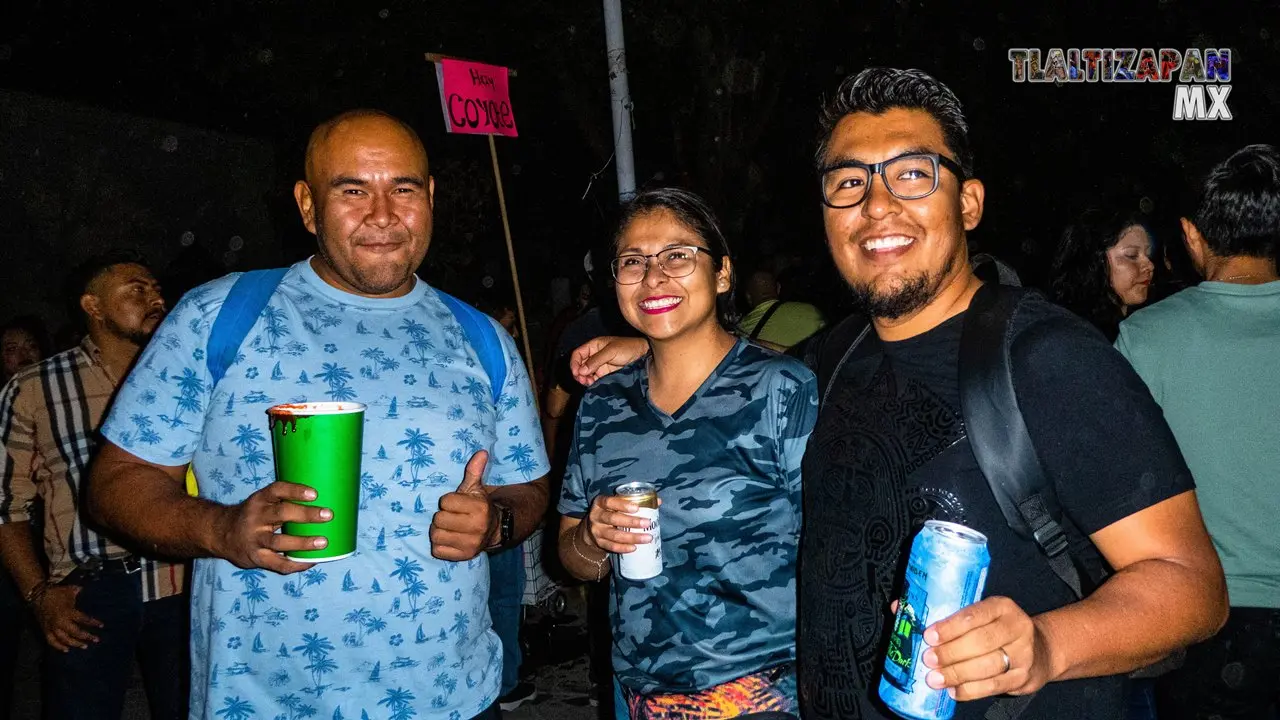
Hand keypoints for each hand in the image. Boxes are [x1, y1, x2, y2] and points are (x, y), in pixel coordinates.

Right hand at [33, 584, 102, 652]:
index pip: (84, 619)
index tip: (102, 626)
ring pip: (65, 639)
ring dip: (75, 644)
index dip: (94, 623)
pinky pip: (52, 641)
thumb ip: (79, 592)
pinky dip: (59, 646)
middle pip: (76, 632)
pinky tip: (66, 650)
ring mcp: (52, 627)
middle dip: (87, 636)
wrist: (37, 596)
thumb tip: (86, 589)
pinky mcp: (45, 630)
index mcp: (68, 612)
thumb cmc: (55, 593)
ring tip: (84, 646)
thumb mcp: (69, 591)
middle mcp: (61, 621)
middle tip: (96, 640)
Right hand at [215, 481, 329, 573]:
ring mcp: (255, 539)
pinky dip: (296, 564)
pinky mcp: (256, 558)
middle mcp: (256, 517)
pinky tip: (312, 561)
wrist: (220, 533)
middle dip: (306, 515)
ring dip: (303, 543)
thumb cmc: (252, 515)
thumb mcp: (261, 502)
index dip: (295, 490)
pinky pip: (278, 564)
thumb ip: (283, 501)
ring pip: (279, 541)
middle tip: (328, 515)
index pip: (277, 490)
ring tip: (323, 542)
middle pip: (281, 514)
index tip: (315, 494)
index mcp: (260, 500)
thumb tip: (322, 501)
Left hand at [430, 451, 494, 560]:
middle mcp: (477, 527)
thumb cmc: (478, 506)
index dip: (447, 501)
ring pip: (436, 535)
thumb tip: (481, 452)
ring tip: (447, 527)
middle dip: (441, 516)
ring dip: (438, 531)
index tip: (454, 503)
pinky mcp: (463, 556)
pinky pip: (437, 551)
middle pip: (438, 519)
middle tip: (450, 516)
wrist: (494, 529)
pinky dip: (439, 545)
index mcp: (479, 508)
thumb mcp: (476, 488)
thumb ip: (475, 470)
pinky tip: (448, 539)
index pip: (445, 502)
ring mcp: (471, 544)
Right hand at [570, 336, 648, 385]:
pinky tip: (592, 384)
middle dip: (578, 373)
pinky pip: (594, 379)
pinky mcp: (605, 374)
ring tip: (587, 382)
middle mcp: (595, 356)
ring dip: (584, 379)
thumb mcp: (611, 351)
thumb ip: (596, 360)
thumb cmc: (629, 348)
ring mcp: (600, 366)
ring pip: (586, 374)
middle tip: (582, 379)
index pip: (578, 354)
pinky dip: (591, 383)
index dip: (574, 363)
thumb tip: (582, 370)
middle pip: (580, 365)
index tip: (576, 372)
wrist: (643, 356)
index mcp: (594, 346)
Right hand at [582, 494, 659, 553]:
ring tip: (647, 538)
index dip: (622, 504)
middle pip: (613, 519)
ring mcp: (596, 531)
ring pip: (614, 535)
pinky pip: (612, 547)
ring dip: (632, 538)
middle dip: (631, 522)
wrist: (591, 527)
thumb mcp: (616, 503)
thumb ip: (634, 501)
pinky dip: (623, 548)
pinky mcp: (599, 543)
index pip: (609, 502)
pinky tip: (635, 548)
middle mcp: (596, 516)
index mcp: (600, 503)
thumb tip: (658, 501)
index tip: (637, 508)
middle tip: (647, 523)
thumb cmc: (609, 512)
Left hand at [921, 595, 1057, 700]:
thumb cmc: (1000, 631)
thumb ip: (959, 621)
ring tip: (936, 678)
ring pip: (987, 665)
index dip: (949, 627)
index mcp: (1003, 607)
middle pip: (980, 642)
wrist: (1041, 649)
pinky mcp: (1024, 677)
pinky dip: (970, 690)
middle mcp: (1017, 627)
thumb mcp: (986, 616)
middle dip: (950, 653)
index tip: (929, 637)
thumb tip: (918, 626)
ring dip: (957, 673)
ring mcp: (1024, 654)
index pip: (974, 615)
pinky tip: (954, 690)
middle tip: (929, 660)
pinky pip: (993, 685)